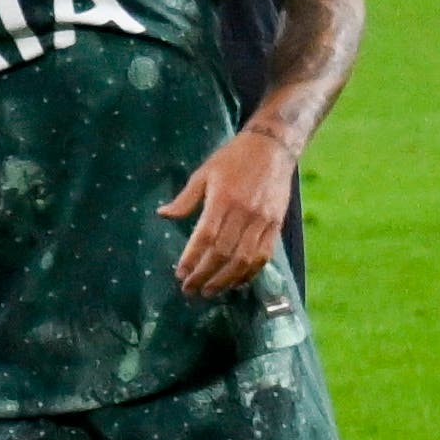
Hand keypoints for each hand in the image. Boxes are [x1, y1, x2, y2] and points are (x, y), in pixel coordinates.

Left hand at [162, 122, 303, 298]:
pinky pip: (263, 256)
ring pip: (244, 260)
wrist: (271, 148)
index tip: (180, 275)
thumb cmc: (232, 159)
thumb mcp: (204, 173)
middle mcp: (244, 213)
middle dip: (205, 275)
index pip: (206, 238)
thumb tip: (163, 215)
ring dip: (226, 280)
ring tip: (210, 291)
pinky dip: (249, 273)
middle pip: (224, 253)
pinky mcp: (276, 226)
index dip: (192, 259)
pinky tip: (235, 282)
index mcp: (223, 200)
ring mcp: (263, 221)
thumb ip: (185, 198)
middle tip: (190, 290)